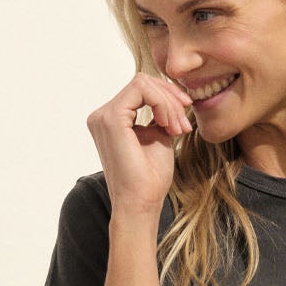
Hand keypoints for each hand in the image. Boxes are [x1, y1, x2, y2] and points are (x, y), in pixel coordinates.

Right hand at [87, 71, 194, 213]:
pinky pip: (141, 89)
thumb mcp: (159, 136)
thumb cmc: (150, 177)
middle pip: (142, 83)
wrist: (141, 203)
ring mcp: (104, 116)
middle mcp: (102, 116)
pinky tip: (168, 125)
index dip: (167, 97)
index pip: (140, 89)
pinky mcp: (111, 118)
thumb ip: (160, 114)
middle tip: (184, 125)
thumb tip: (172, 94)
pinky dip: (162, 103)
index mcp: (111, 120)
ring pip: (143, 83)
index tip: (183, 120)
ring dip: (169, 103)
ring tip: (178, 129)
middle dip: (170, 99)